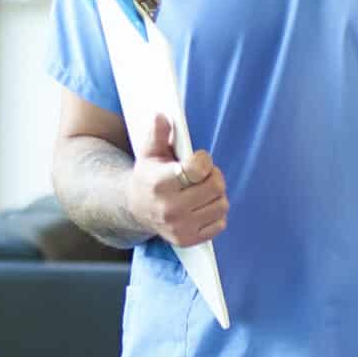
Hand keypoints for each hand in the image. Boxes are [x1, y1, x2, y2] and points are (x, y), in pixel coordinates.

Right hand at [124, 113, 227, 248]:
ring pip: (221, 205)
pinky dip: (216, 213)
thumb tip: (162, 116)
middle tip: (205, 174)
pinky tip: (202, 206)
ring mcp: (179, 227)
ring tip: (203, 190)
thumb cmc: (148, 176)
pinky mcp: (187, 240)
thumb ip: (157, 133)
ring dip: (217, 195)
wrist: (136, 209)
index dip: (204, 160)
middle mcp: (169, 208)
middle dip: (214, 176)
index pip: (199, 169)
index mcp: (160, 183)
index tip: (199, 159)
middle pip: (215, 186)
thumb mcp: (149, 153)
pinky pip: (220, 223)